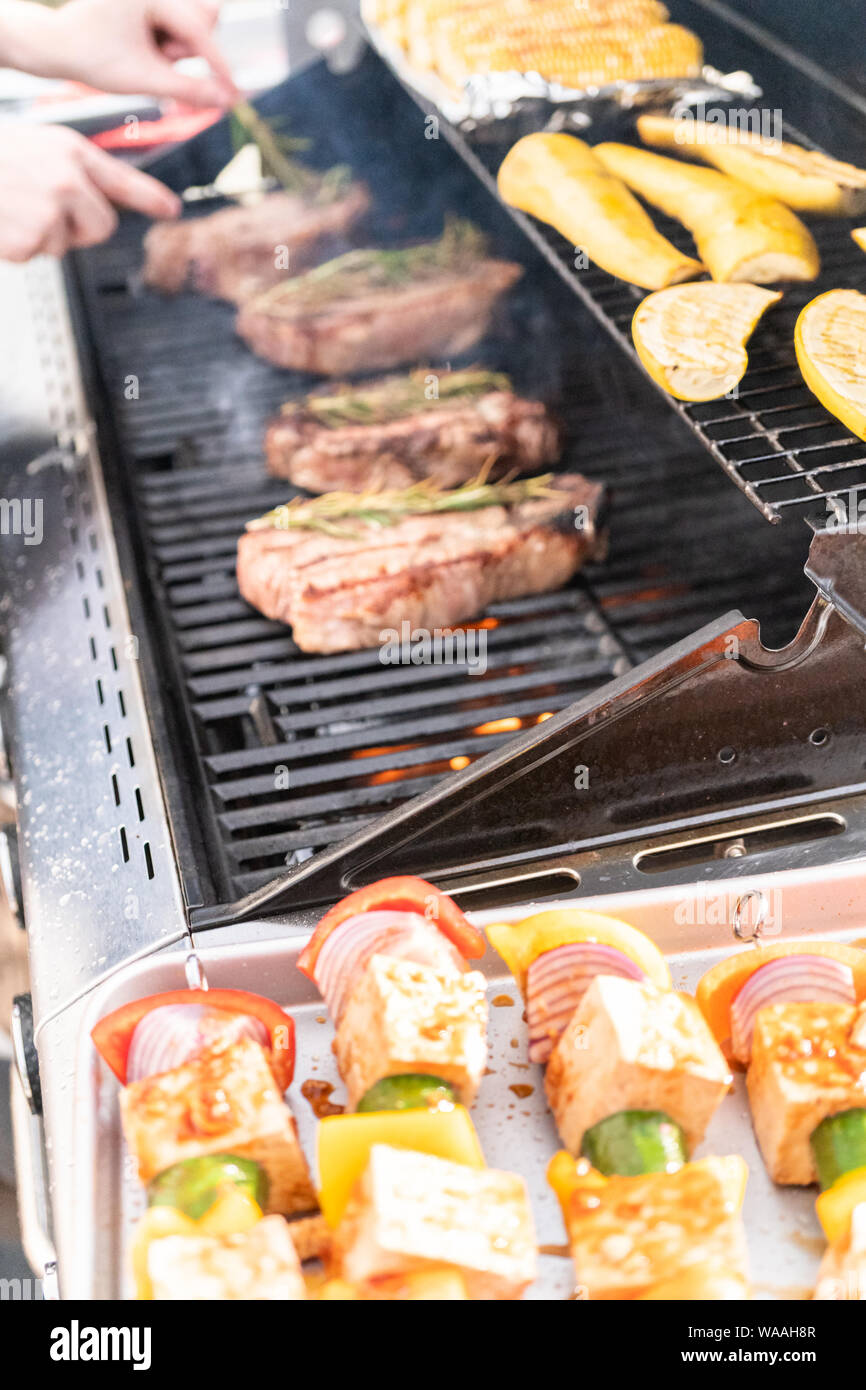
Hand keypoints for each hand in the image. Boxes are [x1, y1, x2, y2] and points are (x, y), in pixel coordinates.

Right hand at [0, 125, 179, 261]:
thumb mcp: (38, 147)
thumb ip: (76, 170)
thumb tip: (106, 199)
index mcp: (70, 151)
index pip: (122, 180)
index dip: (150, 198)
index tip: (171, 209)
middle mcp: (67, 180)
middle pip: (102, 228)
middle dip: (78, 228)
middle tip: (43, 208)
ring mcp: (50, 211)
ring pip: (65, 245)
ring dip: (39, 235)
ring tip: (12, 206)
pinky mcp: (30, 238)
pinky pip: (34, 255)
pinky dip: (15, 245)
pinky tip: (1, 219)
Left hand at [52, 0, 236, 107]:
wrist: (57, 45)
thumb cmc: (93, 58)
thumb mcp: (143, 79)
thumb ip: (188, 89)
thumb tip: (225, 101)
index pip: (198, 29)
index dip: (219, 64)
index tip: (234, 94)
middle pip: (203, 18)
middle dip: (188, 49)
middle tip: (160, 62)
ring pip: (194, 22)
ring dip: (180, 48)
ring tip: (150, 56)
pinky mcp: (152, 2)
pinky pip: (181, 22)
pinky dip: (172, 43)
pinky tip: (150, 49)